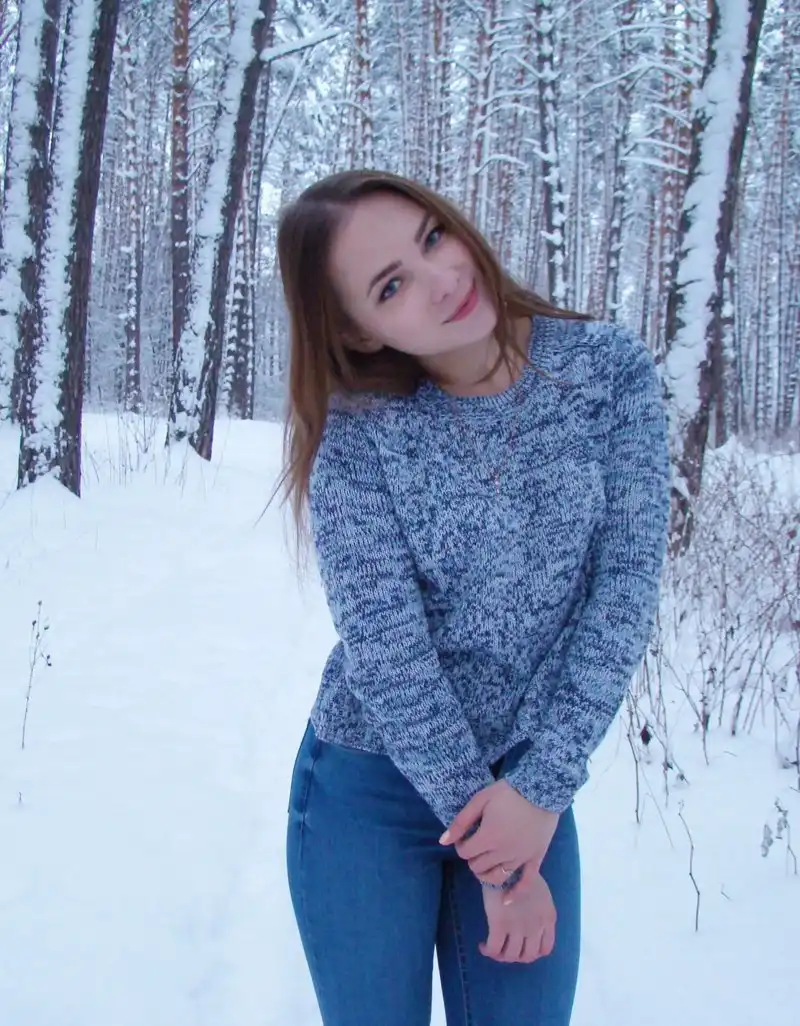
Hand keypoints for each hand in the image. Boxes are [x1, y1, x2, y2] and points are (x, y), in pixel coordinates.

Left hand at [440, 780, 557, 896]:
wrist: (541, 791)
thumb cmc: (508, 793)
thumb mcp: (480, 800)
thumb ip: (461, 822)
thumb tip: (443, 842)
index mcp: (488, 838)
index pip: (466, 853)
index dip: (461, 846)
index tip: (465, 838)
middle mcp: (503, 853)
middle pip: (479, 866)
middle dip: (473, 858)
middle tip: (477, 846)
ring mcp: (520, 858)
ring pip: (497, 877)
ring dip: (487, 873)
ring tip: (486, 863)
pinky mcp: (535, 860)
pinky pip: (525, 883)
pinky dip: (515, 893)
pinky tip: (506, 900)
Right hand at [479, 872, 556, 962]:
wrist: (507, 864)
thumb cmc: (522, 873)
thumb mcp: (542, 893)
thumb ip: (540, 911)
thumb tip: (530, 924)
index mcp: (548, 918)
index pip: (545, 949)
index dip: (532, 954)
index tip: (522, 948)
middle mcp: (536, 927)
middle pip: (527, 956)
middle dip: (515, 956)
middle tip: (505, 949)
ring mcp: (518, 927)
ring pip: (510, 955)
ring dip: (501, 956)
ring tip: (493, 949)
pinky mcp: (500, 924)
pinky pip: (494, 948)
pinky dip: (488, 951)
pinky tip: (483, 946)